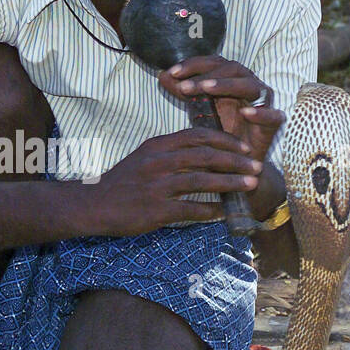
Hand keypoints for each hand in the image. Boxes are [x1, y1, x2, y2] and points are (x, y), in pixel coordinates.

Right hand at [95, 127, 262, 236]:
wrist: (94, 204)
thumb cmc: (121, 182)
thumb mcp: (143, 157)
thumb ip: (170, 153)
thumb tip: (202, 153)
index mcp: (157, 146)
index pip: (197, 136)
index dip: (224, 140)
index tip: (242, 147)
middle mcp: (158, 162)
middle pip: (204, 156)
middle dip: (235, 160)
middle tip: (255, 166)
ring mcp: (157, 186)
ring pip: (202, 181)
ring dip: (229, 183)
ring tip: (249, 184)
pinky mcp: (156, 210)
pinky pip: (190, 209)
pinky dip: (210, 211)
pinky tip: (223, 213)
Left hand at [158, 55, 284, 168]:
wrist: (237, 165)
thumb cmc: (219, 132)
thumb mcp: (197, 110)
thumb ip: (183, 91)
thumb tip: (162, 75)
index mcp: (231, 80)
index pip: (214, 62)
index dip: (193, 65)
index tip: (171, 73)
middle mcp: (248, 86)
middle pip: (232, 68)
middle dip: (206, 74)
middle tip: (184, 85)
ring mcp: (263, 103)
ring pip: (250, 85)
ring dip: (227, 85)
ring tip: (205, 89)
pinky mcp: (274, 124)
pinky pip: (273, 115)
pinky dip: (261, 113)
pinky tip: (244, 113)